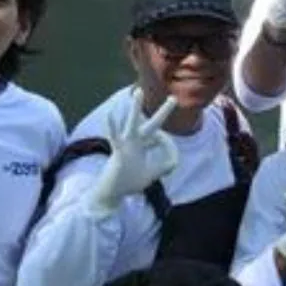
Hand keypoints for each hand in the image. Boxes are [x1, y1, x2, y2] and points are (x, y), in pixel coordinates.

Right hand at [87, 95, 179, 217]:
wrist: (111, 193)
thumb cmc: (129, 183)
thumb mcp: (152, 175)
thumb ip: (164, 167)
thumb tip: (175, 159)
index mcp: (142, 146)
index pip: (159, 138)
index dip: (168, 145)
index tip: (171, 157)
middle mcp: (134, 142)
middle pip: (152, 124)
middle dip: (163, 112)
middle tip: (174, 98)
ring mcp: (125, 145)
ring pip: (132, 123)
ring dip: (136, 108)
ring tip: (139, 92)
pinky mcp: (117, 152)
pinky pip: (114, 138)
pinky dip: (112, 127)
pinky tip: (111, 115)